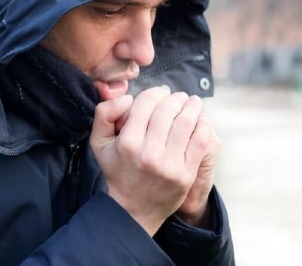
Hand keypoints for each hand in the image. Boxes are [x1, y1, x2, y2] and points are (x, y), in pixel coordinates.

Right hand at [90, 86, 213, 235]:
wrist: (133, 209)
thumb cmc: (118, 170)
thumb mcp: (99, 143)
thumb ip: (104, 113)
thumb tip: (128, 97)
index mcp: (128, 143)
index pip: (146, 104)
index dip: (155, 92)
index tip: (161, 92)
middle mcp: (149, 153)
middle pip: (167, 111)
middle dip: (175, 98)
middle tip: (178, 96)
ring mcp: (170, 165)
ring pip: (186, 122)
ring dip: (192, 106)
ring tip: (193, 102)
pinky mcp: (186, 174)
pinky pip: (200, 141)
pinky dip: (203, 125)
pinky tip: (202, 118)